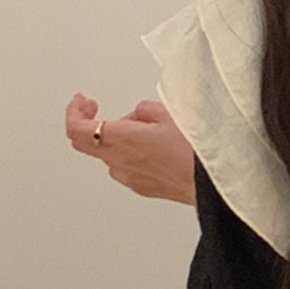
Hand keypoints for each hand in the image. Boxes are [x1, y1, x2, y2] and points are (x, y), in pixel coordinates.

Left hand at [65, 93, 196, 204]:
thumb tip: (138, 116)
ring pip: (105, 154)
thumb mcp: (171, 114)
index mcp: (122, 139)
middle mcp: (119, 161)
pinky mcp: (141, 187)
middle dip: (86, 121)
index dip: (74, 111)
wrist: (216, 183)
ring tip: (138, 127)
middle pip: (83, 143)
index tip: (82, 101)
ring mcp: (128, 177)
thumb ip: (145, 110)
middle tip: (94, 108)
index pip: (77, 128)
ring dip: (110, 138)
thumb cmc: (197, 152)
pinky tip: (148, 146)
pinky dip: (125, 153)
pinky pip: (122, 166)